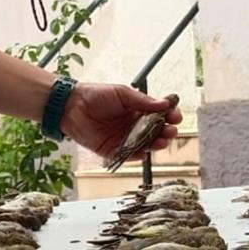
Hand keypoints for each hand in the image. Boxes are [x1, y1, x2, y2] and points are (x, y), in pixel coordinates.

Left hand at [60, 83, 180, 162]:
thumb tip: (165, 103)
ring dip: (155, 144)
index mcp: (137, 111)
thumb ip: (143, 101)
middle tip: (171, 131)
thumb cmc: (96, 95)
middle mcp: (133, 126)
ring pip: (145, 145)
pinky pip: (129, 155)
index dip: (169, 116)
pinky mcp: (113, 150)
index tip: (176, 116)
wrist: (72, 106)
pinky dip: (137, 156)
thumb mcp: (123, 94)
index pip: (159, 116)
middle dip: (166, 132)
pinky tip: (144, 153)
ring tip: (162, 141)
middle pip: (156, 132)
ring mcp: (124, 138)